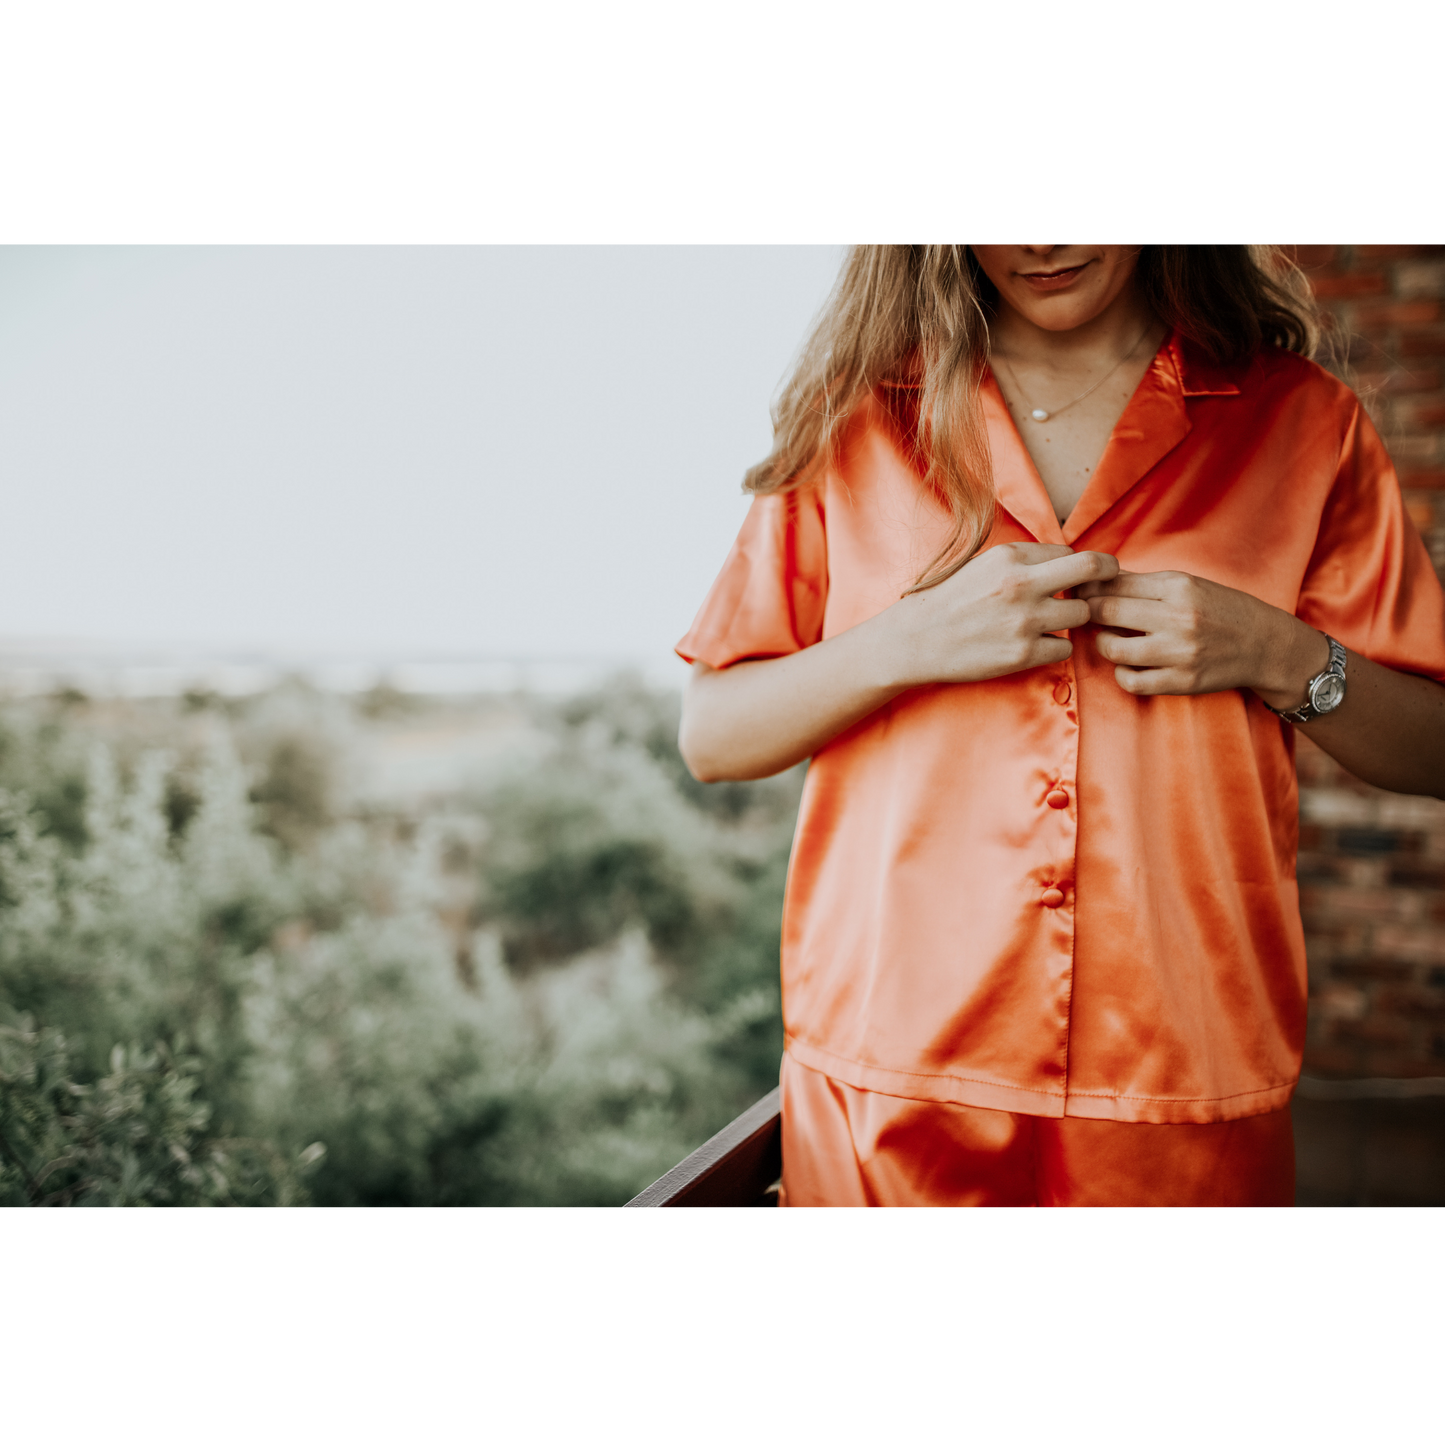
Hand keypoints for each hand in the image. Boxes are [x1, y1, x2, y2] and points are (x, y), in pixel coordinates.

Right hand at [887, 542, 1119, 687]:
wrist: (916, 640)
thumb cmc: (949, 601)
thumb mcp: (983, 566)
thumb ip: (1023, 562)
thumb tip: (1065, 562)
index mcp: (1010, 557)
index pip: (1069, 553)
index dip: (1078, 566)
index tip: (1081, 576)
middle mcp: (1021, 584)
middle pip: (1090, 569)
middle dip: (1107, 574)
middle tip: (1109, 583)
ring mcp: (1025, 620)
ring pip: (1082, 614)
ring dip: (1073, 619)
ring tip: (1050, 623)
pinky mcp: (1023, 653)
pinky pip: (1064, 647)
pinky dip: (1055, 647)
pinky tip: (1034, 645)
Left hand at [1079, 570, 1329, 703]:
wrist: (1265, 645)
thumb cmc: (1221, 610)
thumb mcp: (1189, 585)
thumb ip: (1144, 583)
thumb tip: (1097, 579)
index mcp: (1179, 586)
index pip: (1115, 584)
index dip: (1089, 588)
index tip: (1078, 591)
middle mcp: (1179, 618)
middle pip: (1107, 612)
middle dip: (1086, 613)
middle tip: (1082, 614)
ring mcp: (1180, 652)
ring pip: (1113, 649)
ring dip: (1103, 643)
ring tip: (1109, 638)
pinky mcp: (1182, 681)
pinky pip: (1131, 682)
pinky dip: (1121, 674)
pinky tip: (1128, 665)